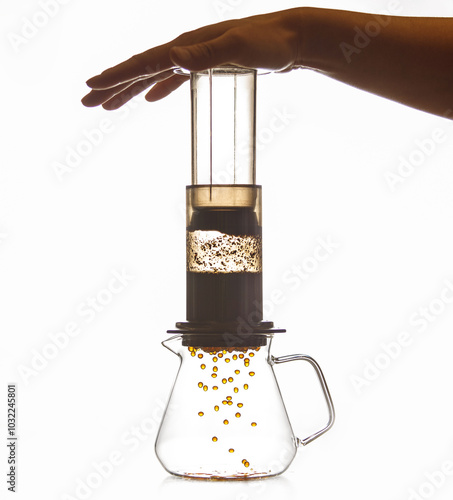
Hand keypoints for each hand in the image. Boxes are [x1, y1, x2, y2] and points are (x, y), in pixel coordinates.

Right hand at [82, 8, 302, 109]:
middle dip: (113, 86)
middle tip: (88, 101)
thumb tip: (172, 58)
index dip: (116, 77)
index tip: (91, 89)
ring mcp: (195, 58)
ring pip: (154, 76)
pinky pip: (175, 80)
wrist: (292, 39)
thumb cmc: (269, 42)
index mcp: (187, 46)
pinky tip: (151, 98)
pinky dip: (160, 89)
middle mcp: (186, 50)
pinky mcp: (208, 67)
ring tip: (110, 103)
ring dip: (130, 89)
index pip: (143, 63)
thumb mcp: (237, 48)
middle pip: (141, 69)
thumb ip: (205, 54)